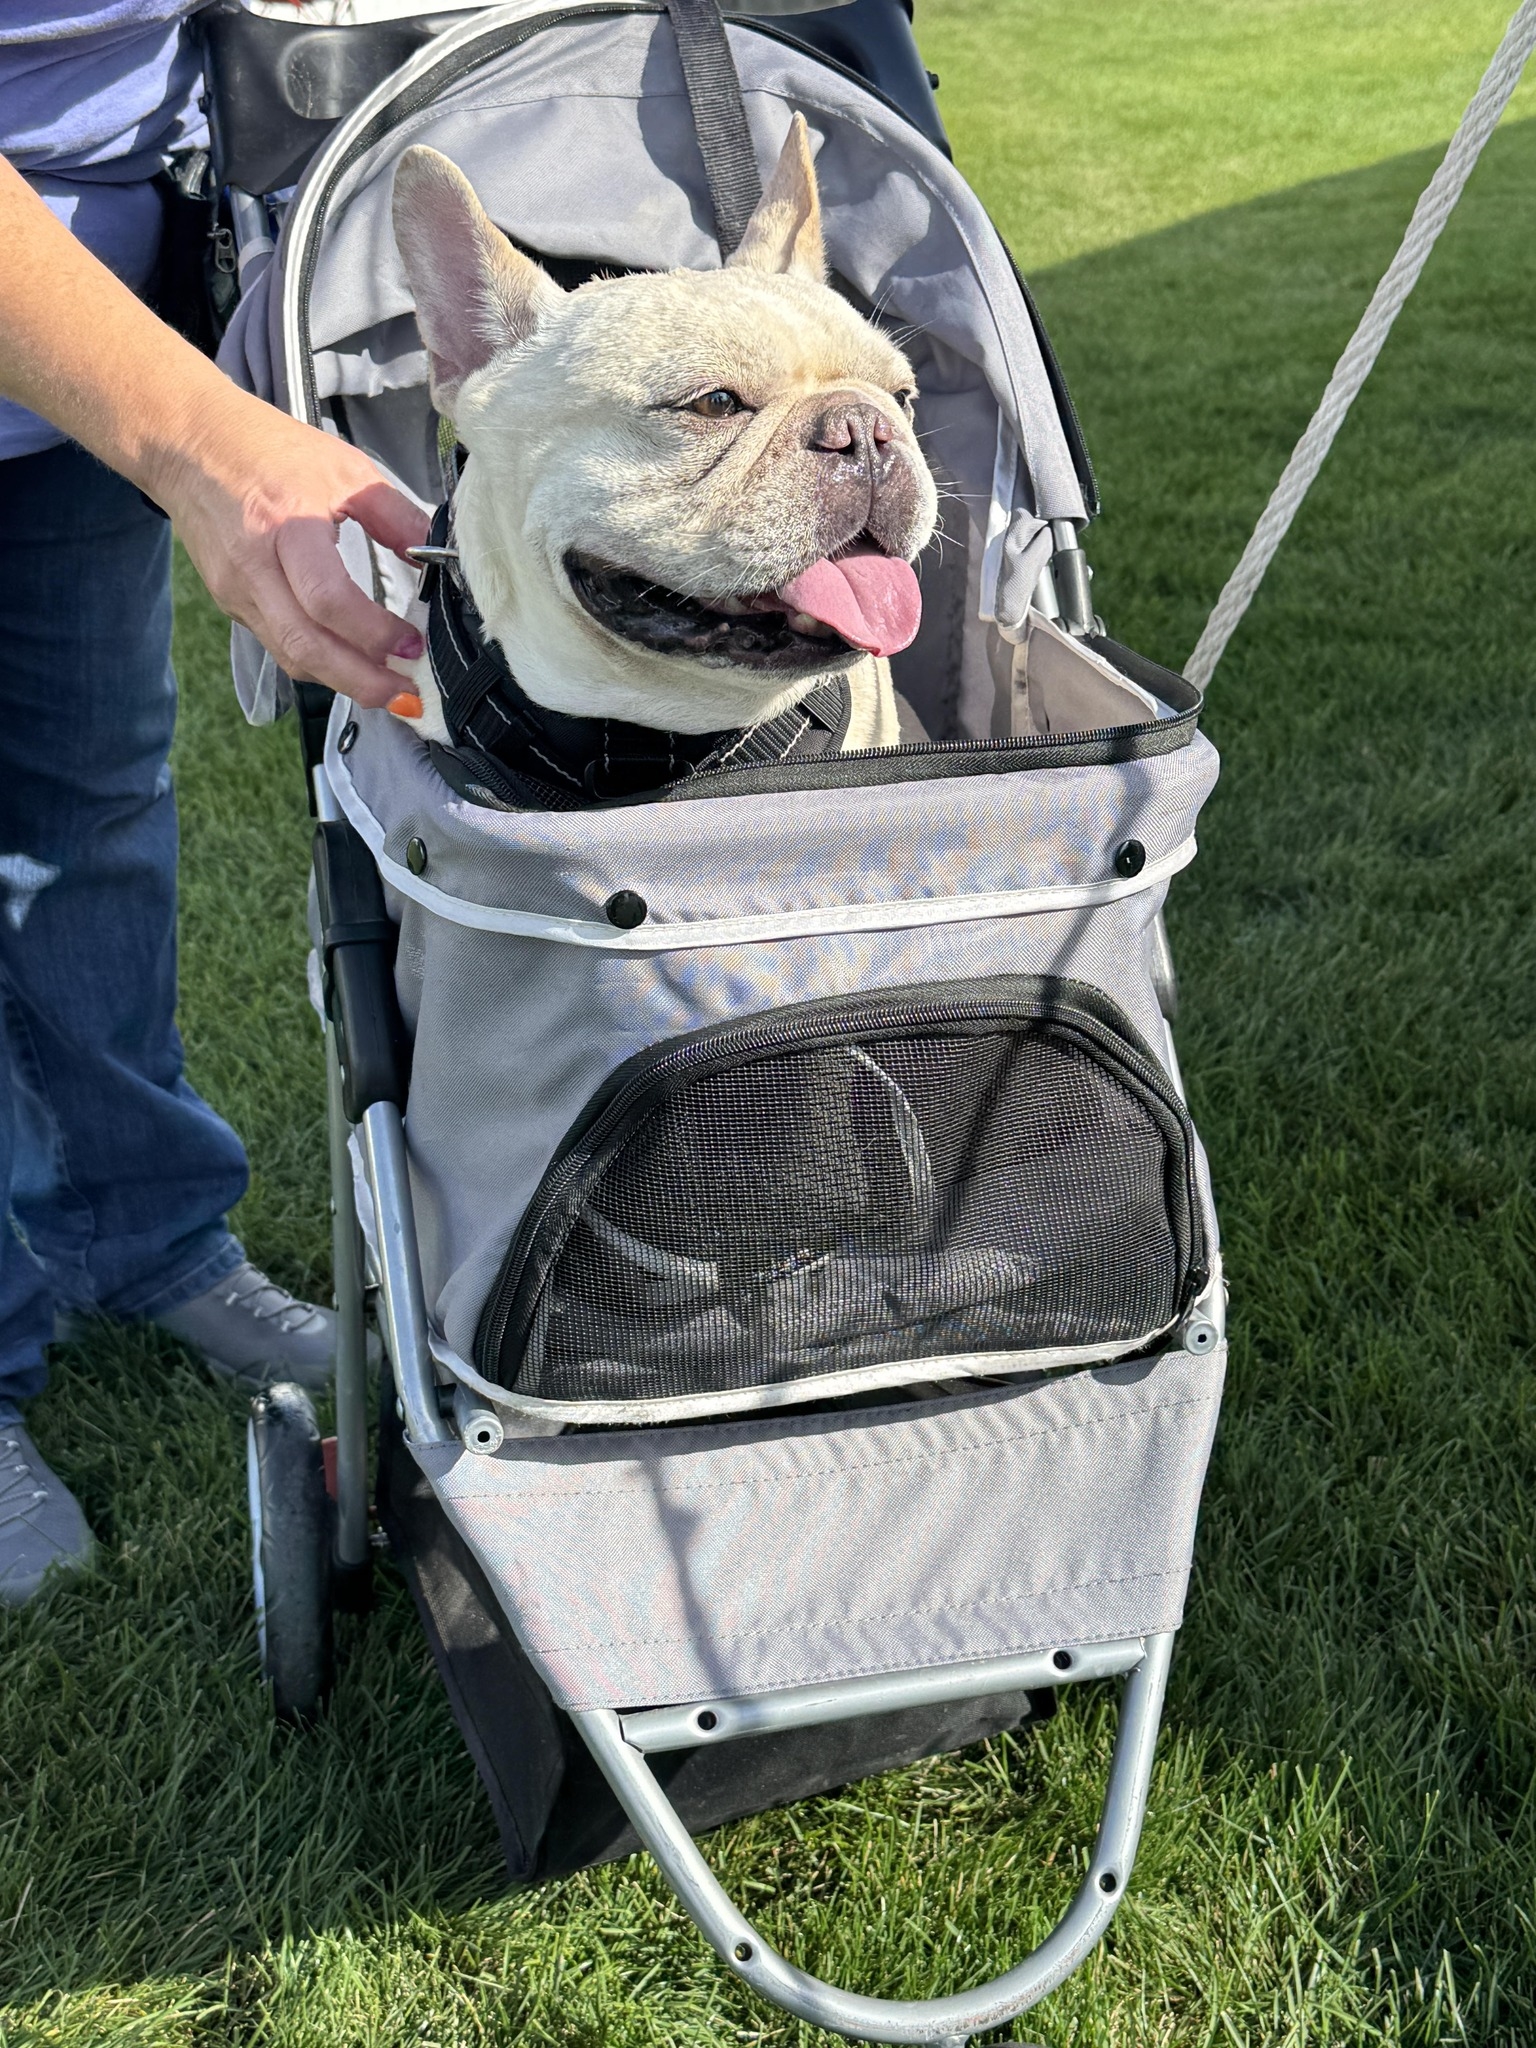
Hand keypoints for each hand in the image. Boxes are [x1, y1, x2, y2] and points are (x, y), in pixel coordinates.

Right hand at [148, 388, 429, 705]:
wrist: (188, 445)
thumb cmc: (267, 450)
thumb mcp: (344, 468)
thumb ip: (395, 516)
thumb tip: (439, 559)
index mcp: (286, 526)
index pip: (328, 600)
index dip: (374, 634)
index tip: (412, 644)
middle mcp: (254, 567)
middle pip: (306, 647)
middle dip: (362, 682)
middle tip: (406, 695)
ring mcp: (236, 591)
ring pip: (292, 657)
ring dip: (343, 681)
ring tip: (389, 690)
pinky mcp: (231, 603)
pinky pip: (280, 645)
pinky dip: (319, 662)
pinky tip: (351, 664)